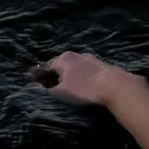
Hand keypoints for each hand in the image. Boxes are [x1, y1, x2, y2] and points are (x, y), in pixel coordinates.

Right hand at [31, 51, 148, 107]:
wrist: (114, 86)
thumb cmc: (84, 88)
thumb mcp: (60, 92)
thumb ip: (45, 91)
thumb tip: (33, 89)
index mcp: (63, 59)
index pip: (46, 66)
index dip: (38, 76)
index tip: (33, 83)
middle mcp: (76, 55)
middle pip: (60, 66)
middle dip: (54, 75)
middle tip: (48, 87)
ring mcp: (90, 59)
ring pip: (74, 68)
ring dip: (68, 77)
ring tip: (66, 88)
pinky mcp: (102, 66)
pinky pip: (85, 72)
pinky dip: (80, 78)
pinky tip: (82, 87)